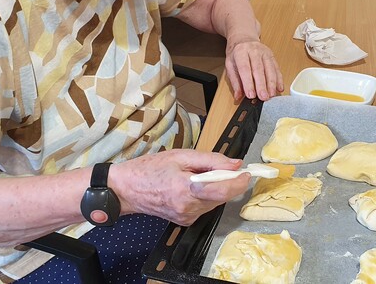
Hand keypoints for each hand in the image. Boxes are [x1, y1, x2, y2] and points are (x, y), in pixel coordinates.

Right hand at [111, 150, 250, 225]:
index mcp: (186, 190)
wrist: (127, 189)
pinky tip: (192, 185)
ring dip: (216, 187)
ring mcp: (187, 217)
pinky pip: (205, 206)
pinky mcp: (185, 221)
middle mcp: (188, 208)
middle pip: (222, 196)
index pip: (222, 190)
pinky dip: (206, 194)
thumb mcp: (181, 155)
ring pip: (215, 202)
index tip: (247, 172)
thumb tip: (235, 164)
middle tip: (219, 166)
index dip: (239, 182)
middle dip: (227, 181)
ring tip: (198, 174)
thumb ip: (212, 159)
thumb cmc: (150, 168)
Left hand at [225, 39, 283, 101]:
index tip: (251, 95)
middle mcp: (253, 50)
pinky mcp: (271, 55)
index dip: (248, 83)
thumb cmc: (236, 53)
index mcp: (240, 52)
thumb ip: (234, 81)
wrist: (243, 37)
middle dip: (262, 85)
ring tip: (271, 95)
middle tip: (263, 97)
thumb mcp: (229, 65)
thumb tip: (238, 96)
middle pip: (259, 69)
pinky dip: (279, 79)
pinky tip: (279, 87)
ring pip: (269, 68)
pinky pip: (276, 68)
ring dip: (272, 83)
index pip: (245, 69)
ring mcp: (264, 52)